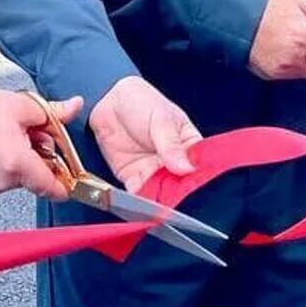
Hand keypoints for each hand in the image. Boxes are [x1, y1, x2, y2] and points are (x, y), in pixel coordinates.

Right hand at [0, 88, 79, 200]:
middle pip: (35, 177)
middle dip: (38, 157)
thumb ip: (53, 111)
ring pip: (18, 177)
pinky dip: (3, 167)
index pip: (51, 187)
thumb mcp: (20, 106)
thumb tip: (74, 107)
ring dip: (20, 161)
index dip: (64, 184)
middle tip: (28, 135)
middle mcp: (4, 182)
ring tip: (6, 138)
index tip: (70, 181)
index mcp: (18, 164)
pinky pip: (1, 179)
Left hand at [88, 77, 201, 193]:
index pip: (198, 168)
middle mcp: (173, 163)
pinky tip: (138, 203)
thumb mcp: (161, 119)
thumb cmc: (141, 101)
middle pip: (180, 186)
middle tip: (173, 201)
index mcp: (188, 145)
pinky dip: (137, 201)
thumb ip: (171, 144)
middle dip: (177, 196)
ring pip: (160, 194)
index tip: (193, 189)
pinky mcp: (133, 178)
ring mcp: (153, 172)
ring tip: (156, 205)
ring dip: (158, 202)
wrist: (107, 100)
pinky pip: (138, 195)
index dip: (196, 180)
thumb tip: (186, 167)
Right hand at [248, 0, 305, 80]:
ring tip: (298, 40)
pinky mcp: (268, 74)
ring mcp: (279, 70)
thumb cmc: (264, 4)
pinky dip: (293, 64)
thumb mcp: (300, 2)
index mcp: (303, 40)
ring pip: (305, 73)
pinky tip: (285, 47)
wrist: (232, 14)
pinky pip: (289, 74)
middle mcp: (292, 60)